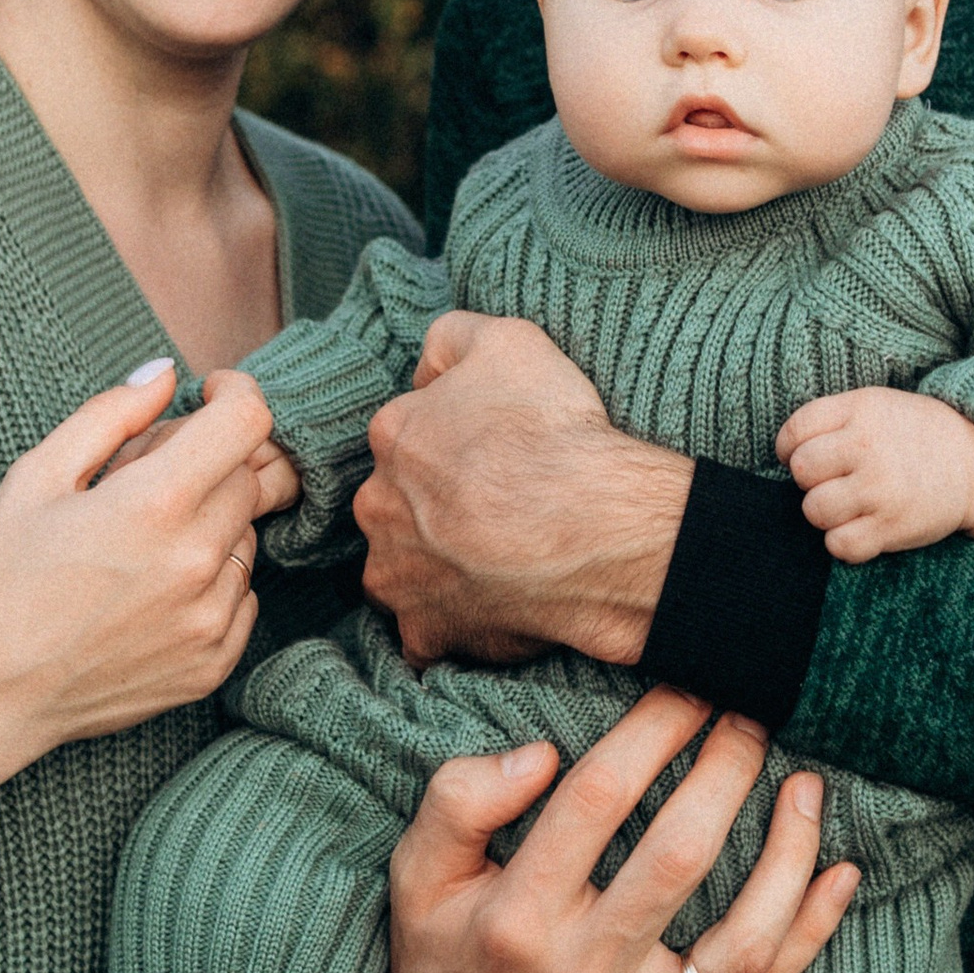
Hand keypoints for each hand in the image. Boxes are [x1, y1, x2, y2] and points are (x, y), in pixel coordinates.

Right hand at [0, 365, 298, 830]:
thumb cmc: (3, 578)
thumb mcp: (36, 476)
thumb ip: (111, 414)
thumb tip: (166, 374)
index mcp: (155, 504)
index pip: (248, 423)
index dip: (236, 394)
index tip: (212, 395)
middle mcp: (196, 562)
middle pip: (246, 476)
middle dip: (207, 463)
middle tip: (143, 482)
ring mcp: (209, 619)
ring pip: (245, 537)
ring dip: (208, 526)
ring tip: (137, 548)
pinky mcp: (212, 663)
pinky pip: (241, 595)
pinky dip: (209, 582)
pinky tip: (149, 592)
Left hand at [352, 311, 692, 667]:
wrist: (594, 528)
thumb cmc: (552, 433)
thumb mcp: (508, 340)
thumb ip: (452, 338)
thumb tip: (427, 366)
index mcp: (393, 436)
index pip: (409, 434)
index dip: (454, 441)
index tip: (494, 452)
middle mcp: (378, 507)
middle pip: (399, 503)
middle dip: (436, 506)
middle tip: (500, 508)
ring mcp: (399, 576)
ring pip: (405, 568)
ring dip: (438, 566)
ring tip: (500, 561)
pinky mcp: (428, 632)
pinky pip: (429, 633)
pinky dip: (455, 625)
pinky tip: (495, 608)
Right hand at [375, 687, 860, 972]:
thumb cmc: (443, 958)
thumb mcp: (417, 878)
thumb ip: (459, 802)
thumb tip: (540, 756)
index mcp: (515, 919)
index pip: (598, 798)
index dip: (654, 729)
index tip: (687, 685)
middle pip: (680, 857)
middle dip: (727, 769)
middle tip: (751, 714)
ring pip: (743, 941)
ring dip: (789, 855)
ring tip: (807, 786)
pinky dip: (811, 934)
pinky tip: (840, 874)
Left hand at [776, 385, 973, 561]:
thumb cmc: (916, 434)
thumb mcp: (877, 405)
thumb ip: (833, 420)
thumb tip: (786, 452)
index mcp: (861, 410)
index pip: (795, 431)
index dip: (789, 448)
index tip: (802, 455)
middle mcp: (867, 447)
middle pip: (801, 471)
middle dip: (811, 480)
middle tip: (834, 480)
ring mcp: (880, 489)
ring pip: (814, 510)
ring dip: (825, 512)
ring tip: (848, 505)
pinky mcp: (891, 527)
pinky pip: (839, 545)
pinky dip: (843, 543)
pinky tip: (860, 529)